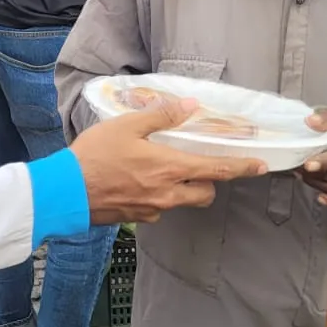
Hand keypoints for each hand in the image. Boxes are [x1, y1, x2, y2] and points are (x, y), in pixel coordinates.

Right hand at [73, 97, 267, 223]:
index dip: (242, 168)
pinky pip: (158, 209)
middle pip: (205, 193)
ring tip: (163, 171)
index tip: (261, 166)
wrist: (64, 192)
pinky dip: (157, 196)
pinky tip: (138, 183)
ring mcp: (152, 209)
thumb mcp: (126, 125)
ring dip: (183, 189)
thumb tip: (190, 107)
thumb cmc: (94, 155)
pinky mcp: (136, 219)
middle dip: (209, 181)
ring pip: (182, 202)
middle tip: (198, 165)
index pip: (217, 170)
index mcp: (169, 168)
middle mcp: (167, 194)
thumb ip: (161, 116)